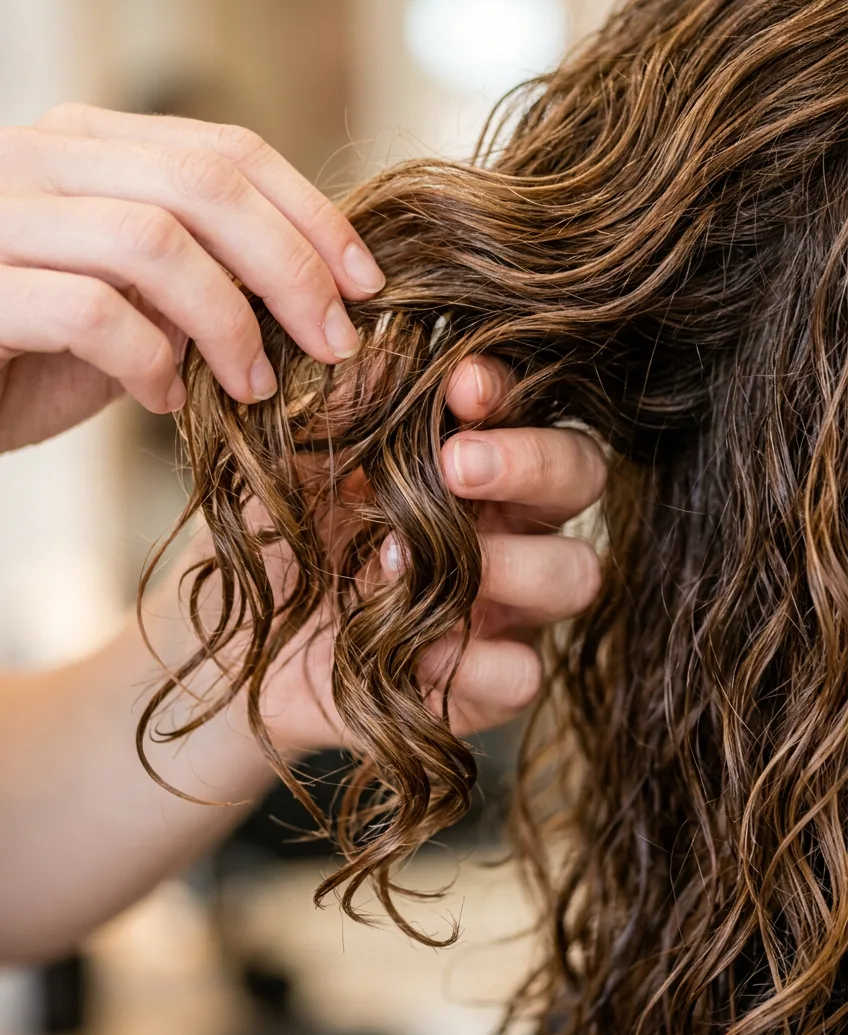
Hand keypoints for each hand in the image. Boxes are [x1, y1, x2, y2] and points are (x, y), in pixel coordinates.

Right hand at [0, 105, 382, 451]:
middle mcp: (35, 158)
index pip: (223, 149)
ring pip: (153, 239)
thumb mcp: (127, 301)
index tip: (365, 283)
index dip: (309, 214)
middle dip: (290, 267)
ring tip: (255, 385)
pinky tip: (165, 400)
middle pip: (203, 183)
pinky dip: (150, 362)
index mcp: (83, 146)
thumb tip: (313, 293)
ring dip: (229, 323)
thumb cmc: (28, 351)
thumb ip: (195, 277)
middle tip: (335, 341)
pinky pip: (91, 309)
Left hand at [247, 353, 606, 750]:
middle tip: (454, 463)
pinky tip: (413, 648)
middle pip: (582, 477)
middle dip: (531, 462)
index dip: (509, 394)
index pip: (528, 409)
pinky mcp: (482, 687)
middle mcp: (508, 526)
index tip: (461, 384)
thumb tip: (386, 347)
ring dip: (506, 564)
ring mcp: (504, 608)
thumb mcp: (287, 466)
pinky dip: (472, 662)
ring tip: (406, 562)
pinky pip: (520, 675)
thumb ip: (341, 411)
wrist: (229, 644)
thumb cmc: (275, 537)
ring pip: (575, 574)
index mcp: (474, 462)